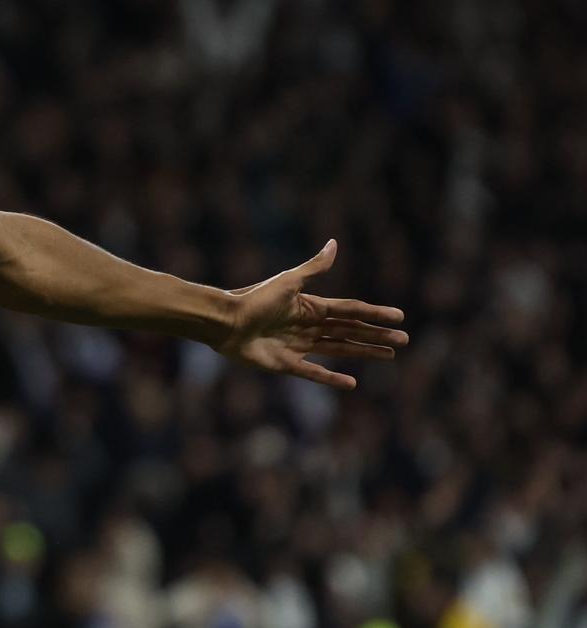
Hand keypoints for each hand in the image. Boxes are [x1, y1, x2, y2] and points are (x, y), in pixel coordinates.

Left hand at [213, 240, 407, 389]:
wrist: (225, 321)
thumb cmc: (254, 298)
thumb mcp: (288, 281)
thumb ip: (313, 268)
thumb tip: (334, 244)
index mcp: (311, 306)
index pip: (351, 310)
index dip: (375, 313)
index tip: (399, 316)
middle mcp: (308, 326)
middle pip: (350, 331)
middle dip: (376, 335)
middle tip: (403, 340)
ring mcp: (298, 345)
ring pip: (339, 349)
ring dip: (364, 352)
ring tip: (388, 356)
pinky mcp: (286, 363)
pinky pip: (314, 372)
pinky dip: (333, 378)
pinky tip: (353, 383)